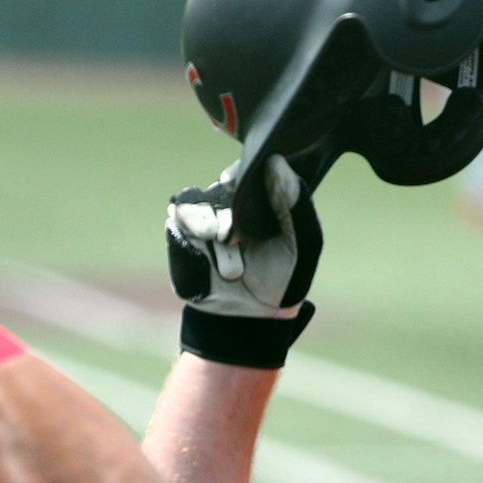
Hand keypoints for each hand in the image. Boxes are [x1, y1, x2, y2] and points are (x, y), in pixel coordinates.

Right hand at [166, 156, 321, 316]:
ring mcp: (208, 218)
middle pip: (225, 183)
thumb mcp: (301, 243)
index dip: (245, 169)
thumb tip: (277, 163)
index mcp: (264, 202)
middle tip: (238, 230)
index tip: (237, 180)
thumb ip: (294, 204)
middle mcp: (234, 205)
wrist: (249, 319)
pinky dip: (193, 221)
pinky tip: (206, 236)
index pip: (254, 169)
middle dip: (230, 203)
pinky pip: (180, 213)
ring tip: (224, 240)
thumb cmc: (283, 281)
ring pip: (202, 197)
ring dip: (213, 218)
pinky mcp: (184, 233)